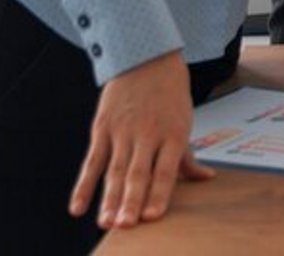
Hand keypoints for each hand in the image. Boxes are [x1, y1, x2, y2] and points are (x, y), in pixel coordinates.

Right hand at [70, 49, 211, 230]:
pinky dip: (83, 185)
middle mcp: (148, 134)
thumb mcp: (183, 121)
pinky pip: (92, 161)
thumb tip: (205, 178)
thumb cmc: (169, 94)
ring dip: (109, 198)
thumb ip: (186, 156)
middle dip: (131, 201)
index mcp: (174, 133)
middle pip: (138, 173)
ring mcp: (123, 131)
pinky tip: (78, 207)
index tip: (152, 216)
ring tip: (106, 223)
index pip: (166, 170)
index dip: (158, 194)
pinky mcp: (103, 128)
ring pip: (115, 170)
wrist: (146, 58)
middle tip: (126, 225)